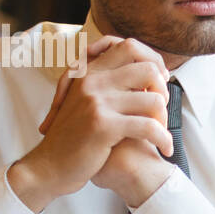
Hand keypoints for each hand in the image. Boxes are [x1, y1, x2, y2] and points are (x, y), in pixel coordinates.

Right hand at [9, 36, 172, 211]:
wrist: (49, 167)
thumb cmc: (76, 138)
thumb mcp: (87, 102)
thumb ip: (110, 85)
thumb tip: (149, 74)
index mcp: (89, 72)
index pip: (129, 46)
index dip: (153, 60)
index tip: (160, 81)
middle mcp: (92, 81)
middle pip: (148, 69)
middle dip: (164, 89)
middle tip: (160, 110)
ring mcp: (97, 102)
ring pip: (154, 99)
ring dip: (164, 118)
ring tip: (160, 132)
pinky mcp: (103, 125)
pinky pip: (149, 127)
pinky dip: (163, 138)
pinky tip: (165, 148)